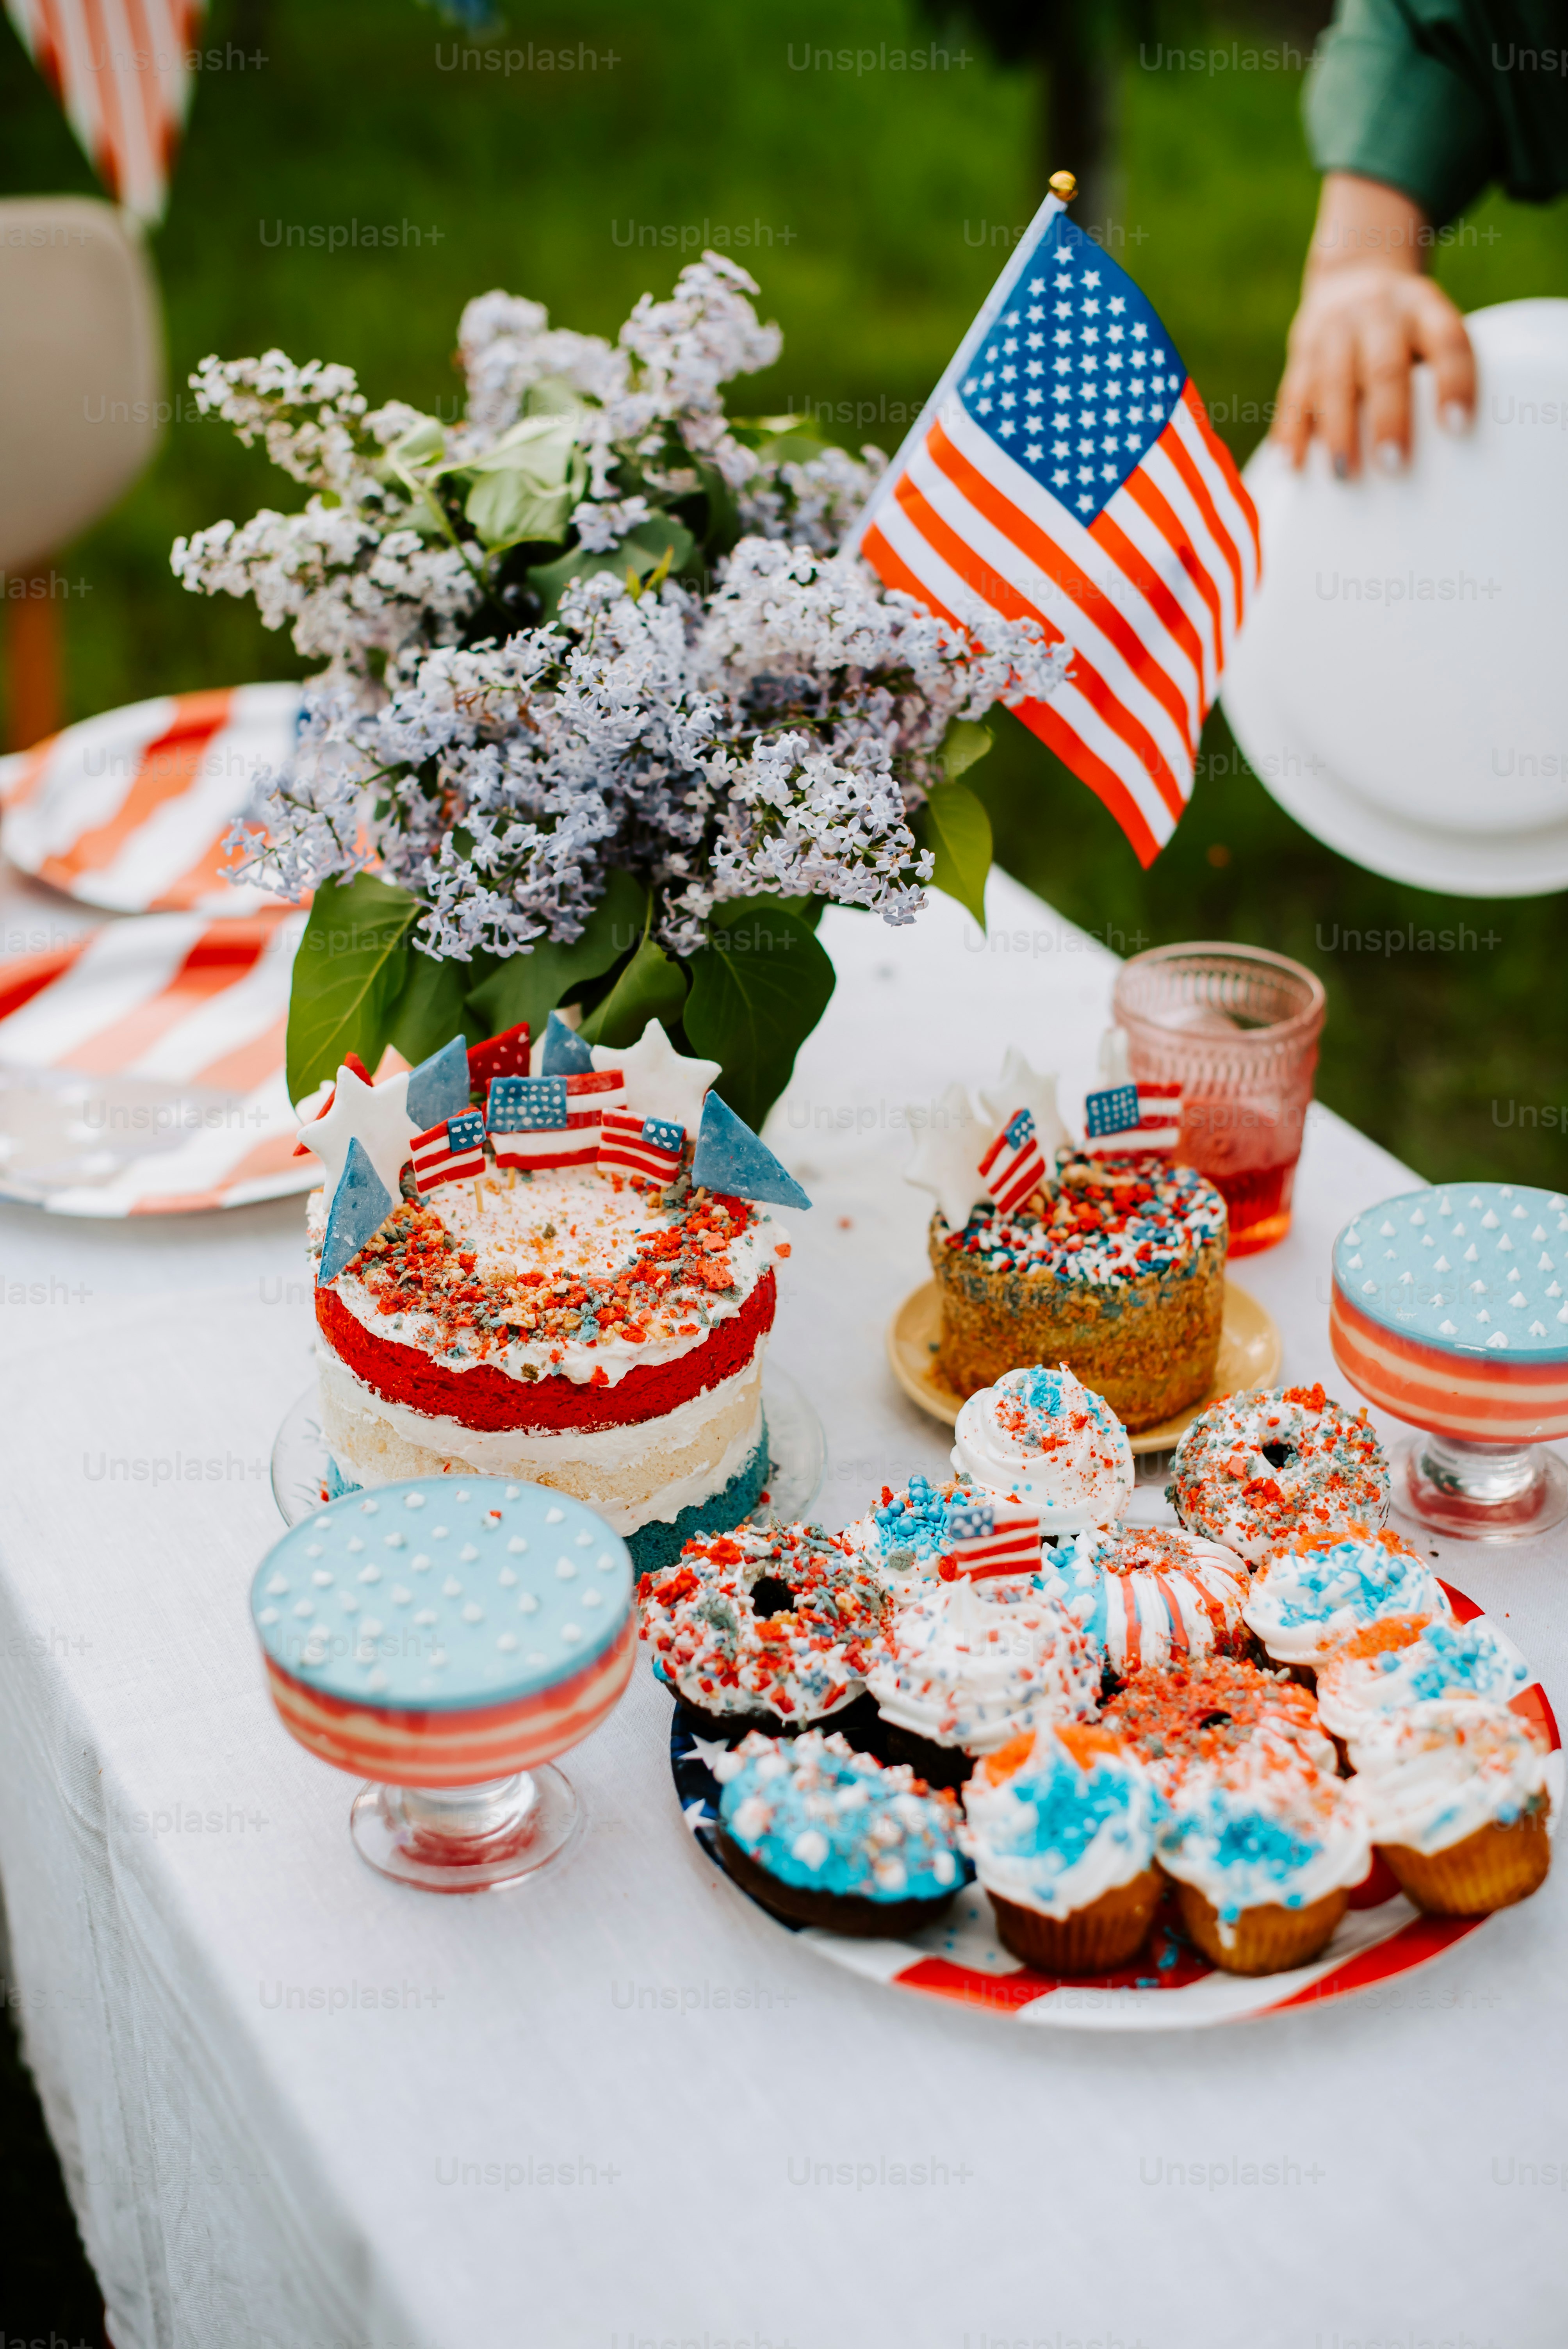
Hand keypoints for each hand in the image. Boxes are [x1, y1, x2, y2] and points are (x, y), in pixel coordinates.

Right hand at [1271, 175, 1475, 475]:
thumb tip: (1440, 448)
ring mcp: (1335, 328)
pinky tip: (1292, 463)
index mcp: (1423, 307)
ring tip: (1343, 475)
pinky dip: (1293, 429)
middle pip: (1384, 367)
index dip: (1454, 383)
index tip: (1457, 427)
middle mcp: (1379, 312)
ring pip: (1334, 381)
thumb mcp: (1430, 329)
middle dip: (1388, 418)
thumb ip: (1435, 373)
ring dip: (1338, 431)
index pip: (1447, 343)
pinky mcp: (1302, 348)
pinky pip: (1295, 391)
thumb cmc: (1407, 329)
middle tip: (1394, 465)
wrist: (1355, 275)